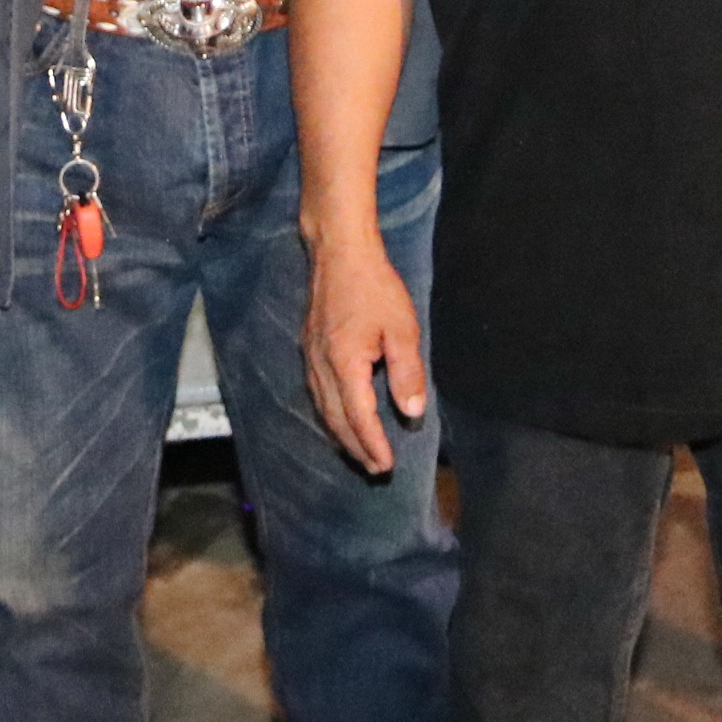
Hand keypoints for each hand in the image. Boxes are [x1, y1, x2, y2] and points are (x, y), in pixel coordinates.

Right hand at [302, 238, 429, 472]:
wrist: (339, 252)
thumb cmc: (374, 287)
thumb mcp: (402, 329)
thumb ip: (407, 373)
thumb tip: (411, 412)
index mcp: (344, 363)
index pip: (358, 417)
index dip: (372, 443)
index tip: (386, 465)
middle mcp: (321, 365)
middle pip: (336, 419)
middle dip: (355, 447)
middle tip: (375, 469)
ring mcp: (311, 356)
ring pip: (322, 408)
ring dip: (340, 434)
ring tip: (359, 452)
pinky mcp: (309, 347)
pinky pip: (317, 393)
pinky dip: (330, 414)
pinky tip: (340, 416)